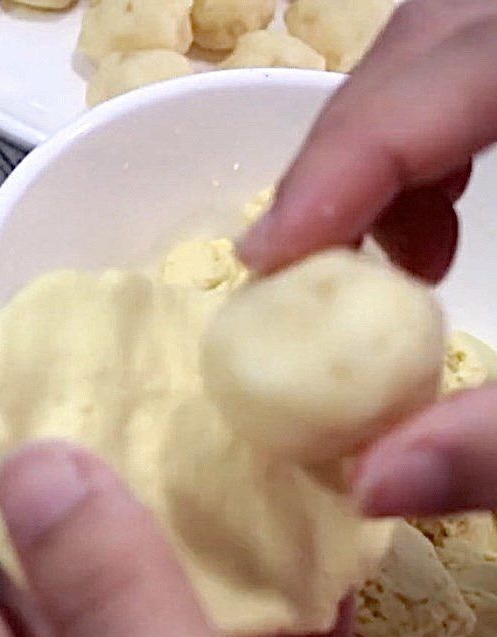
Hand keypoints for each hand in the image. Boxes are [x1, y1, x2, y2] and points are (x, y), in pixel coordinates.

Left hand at [0, 335, 396, 636]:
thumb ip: (120, 629)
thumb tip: (36, 467)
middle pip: (45, 574)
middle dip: (66, 456)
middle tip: (103, 357)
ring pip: (162, 594)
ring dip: (186, 503)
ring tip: (208, 405)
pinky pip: (264, 636)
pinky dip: (288, 570)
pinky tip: (317, 502)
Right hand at [238, 0, 496, 517]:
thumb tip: (375, 487)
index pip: (439, 77)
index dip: (338, 163)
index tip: (264, 260)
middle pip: (433, 35)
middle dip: (351, 146)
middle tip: (309, 255)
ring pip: (452, 45)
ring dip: (391, 145)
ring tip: (380, 254)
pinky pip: (482, 71)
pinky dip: (439, 146)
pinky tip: (435, 233)